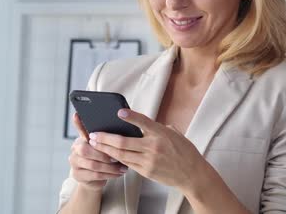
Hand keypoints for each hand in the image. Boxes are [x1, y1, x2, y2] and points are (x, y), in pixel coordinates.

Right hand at [68, 113, 127, 190]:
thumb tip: (124, 123)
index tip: (77, 115)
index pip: (79, 129)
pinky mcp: (77, 175)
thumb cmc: (102, 159)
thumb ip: (107, 139)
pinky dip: (109, 174)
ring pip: (93, 164)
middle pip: (85, 149)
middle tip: (117, 156)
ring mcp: (74, 162)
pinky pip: (95, 175)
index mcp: (81, 139)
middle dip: (103, 154)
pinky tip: (118, 173)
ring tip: (123, 167)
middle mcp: (75, 149)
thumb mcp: (104, 148)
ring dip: (110, 166)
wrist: (92, 179)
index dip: (78, 123)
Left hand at [88, 109, 204, 191]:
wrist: (192, 174)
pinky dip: (116, 159)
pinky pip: (127, 164)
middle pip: (123, 142)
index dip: (131, 116)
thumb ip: (158, 128)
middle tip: (93, 134)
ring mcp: (149, 161)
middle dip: (105, 138)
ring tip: (95, 144)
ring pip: (121, 155)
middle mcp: (154, 147)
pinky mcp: (146, 171)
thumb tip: (143, 123)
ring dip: (106, 149)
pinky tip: (108, 155)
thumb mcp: (174, 134)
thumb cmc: (184, 152)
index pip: (144, 122)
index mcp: (161, 134)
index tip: (119, 112)